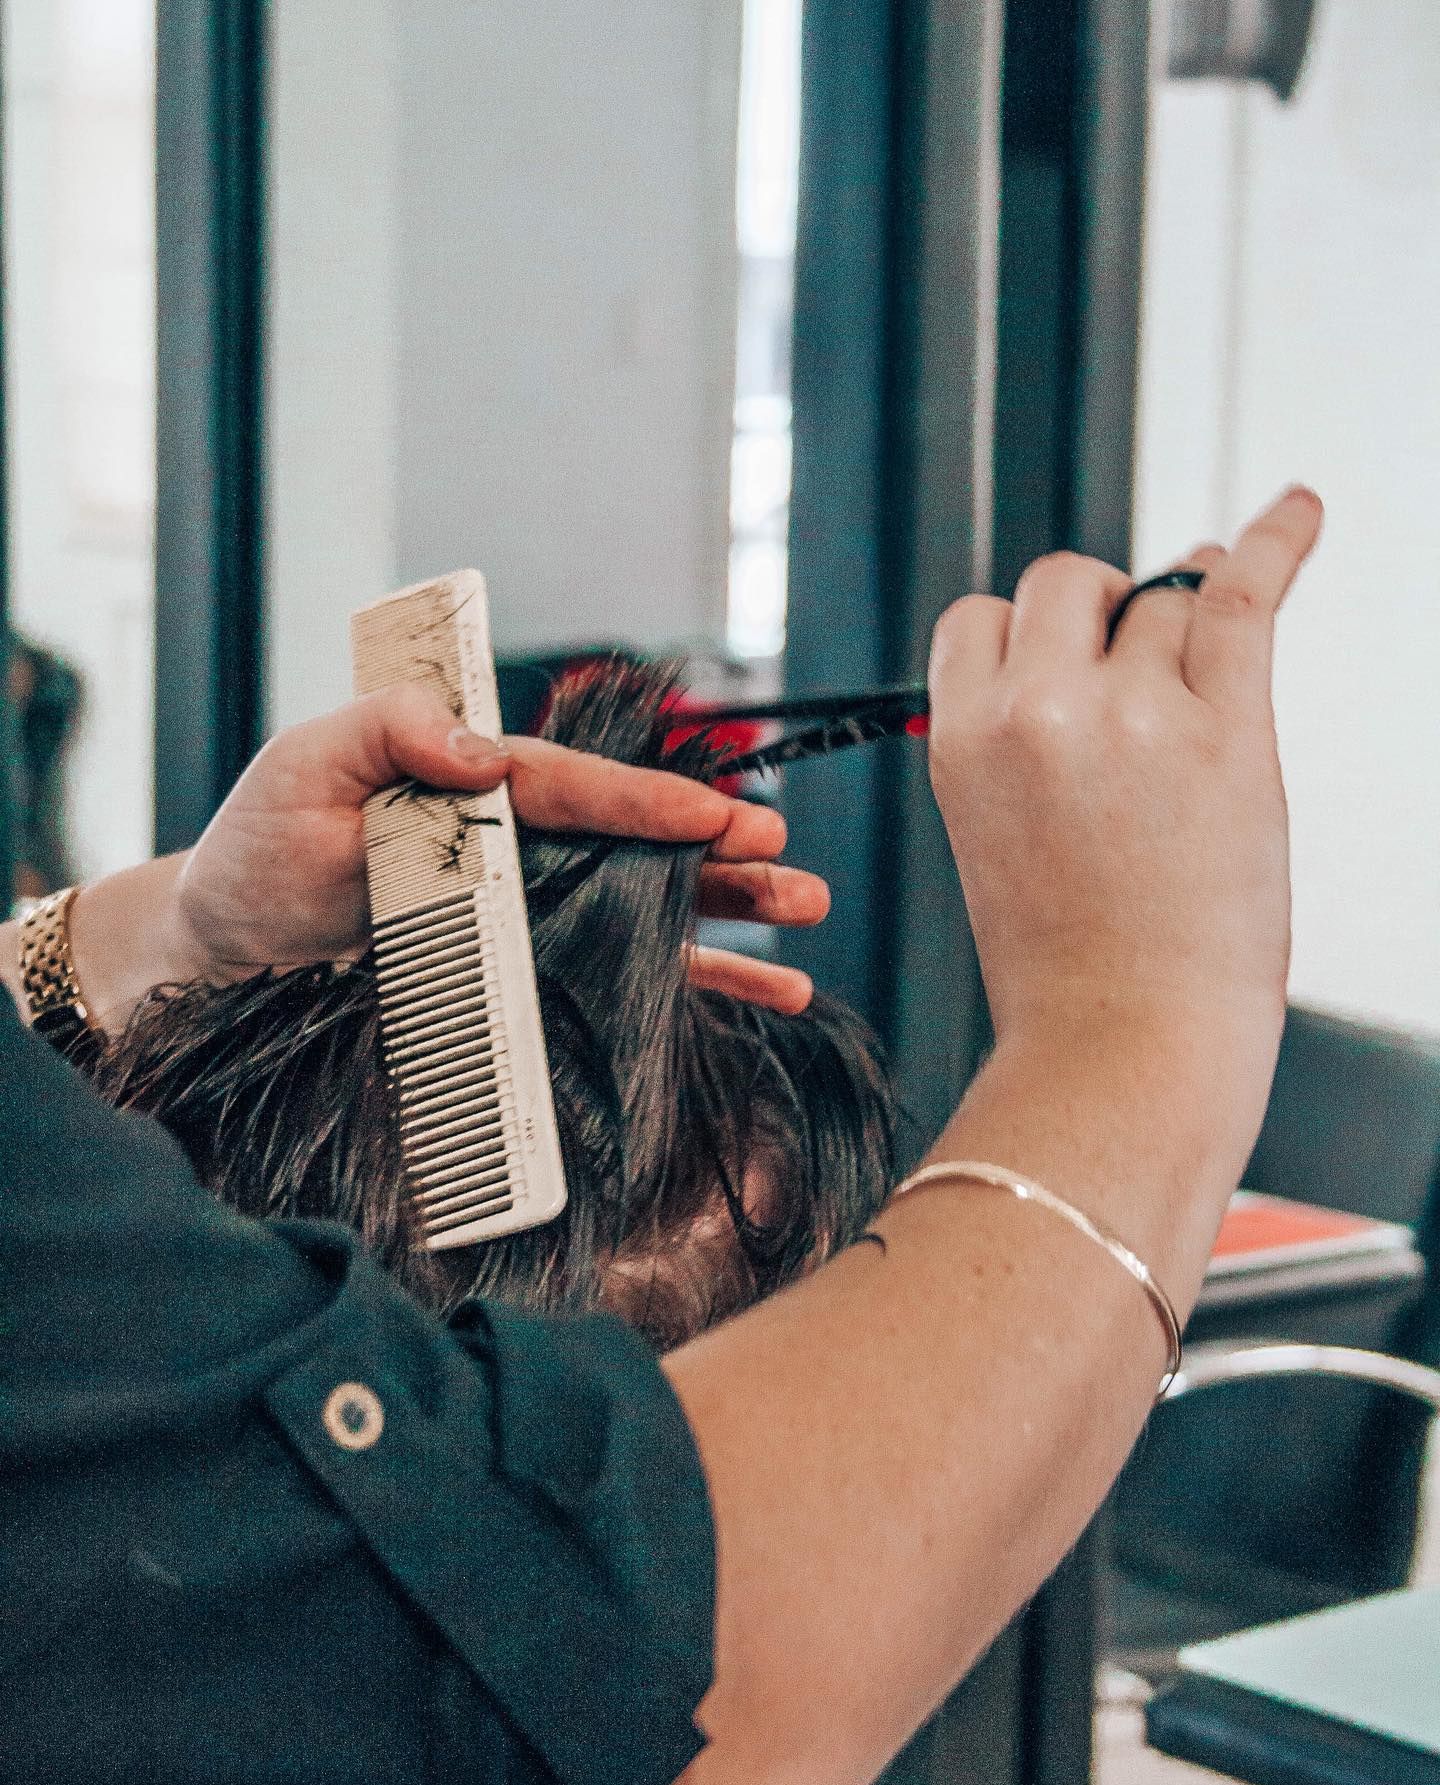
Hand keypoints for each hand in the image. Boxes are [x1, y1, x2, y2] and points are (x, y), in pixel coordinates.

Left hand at [172, 684, 827, 1013]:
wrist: (228, 941)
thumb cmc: (260, 842)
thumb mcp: (305, 760)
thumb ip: (388, 731)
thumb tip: (479, 747)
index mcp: (473, 780)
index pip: (571, 786)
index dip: (645, 799)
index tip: (711, 813)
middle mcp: (515, 841)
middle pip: (635, 841)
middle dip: (716, 846)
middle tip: (781, 851)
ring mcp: (525, 905)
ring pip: (649, 903)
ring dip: (729, 910)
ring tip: (804, 912)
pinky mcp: (523, 964)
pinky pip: (622, 972)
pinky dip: (697, 980)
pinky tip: (766, 989)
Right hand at [927, 488, 1322, 1070]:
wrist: (1125, 1047)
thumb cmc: (1067, 965)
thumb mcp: (994, 836)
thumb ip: (1019, 740)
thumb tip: (1096, 643)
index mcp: (962, 740)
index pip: (981, 617)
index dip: (1028, 641)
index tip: (1063, 672)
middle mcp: (1037, 709)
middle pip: (1067, 581)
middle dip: (1100, 617)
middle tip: (1134, 685)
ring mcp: (1134, 712)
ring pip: (1162, 597)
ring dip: (1183, 629)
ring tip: (1203, 695)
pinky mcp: (1226, 729)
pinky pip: (1245, 595)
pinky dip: (1278, 539)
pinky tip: (1299, 508)